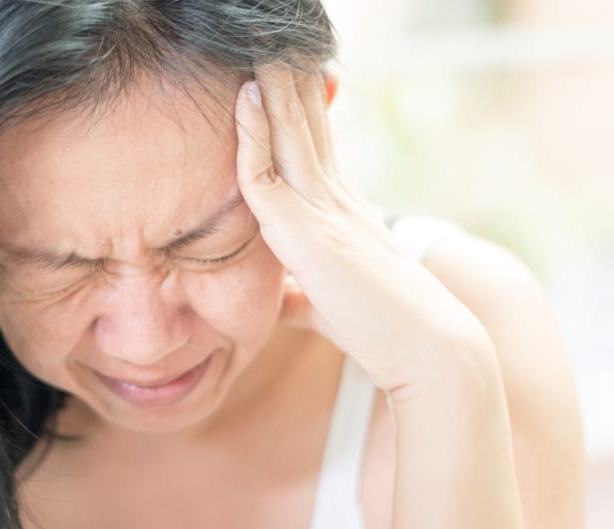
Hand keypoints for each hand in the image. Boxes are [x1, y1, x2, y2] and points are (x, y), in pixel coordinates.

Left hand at [234, 63, 493, 402]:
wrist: (426, 349)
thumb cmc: (379, 329)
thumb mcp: (325, 304)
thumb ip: (297, 293)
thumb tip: (279, 299)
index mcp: (339, 209)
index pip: (313, 143)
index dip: (295, 105)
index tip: (277, 74)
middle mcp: (334, 198)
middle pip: (303, 123)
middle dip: (283, 78)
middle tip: (270, 38)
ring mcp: (324, 209)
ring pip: (289, 134)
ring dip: (269, 86)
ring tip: (255, 44)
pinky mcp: (308, 233)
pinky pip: (267, 175)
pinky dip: (252, 137)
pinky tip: (243, 102)